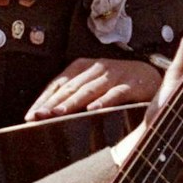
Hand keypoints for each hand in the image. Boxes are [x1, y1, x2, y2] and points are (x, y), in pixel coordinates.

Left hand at [27, 56, 162, 119]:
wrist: (152, 75)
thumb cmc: (118, 82)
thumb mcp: (94, 83)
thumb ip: (76, 93)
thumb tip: (49, 113)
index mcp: (83, 66)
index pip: (58, 83)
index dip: (43, 99)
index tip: (30, 115)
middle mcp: (96, 68)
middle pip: (71, 87)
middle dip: (52, 102)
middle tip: (38, 116)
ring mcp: (114, 75)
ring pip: (89, 90)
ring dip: (72, 102)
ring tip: (58, 114)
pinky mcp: (131, 84)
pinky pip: (115, 93)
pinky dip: (104, 101)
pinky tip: (93, 110)